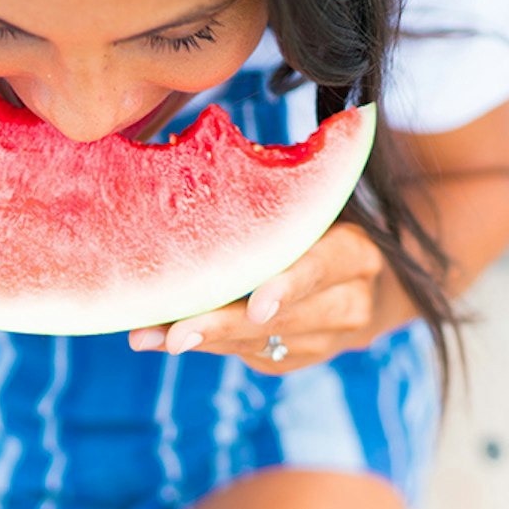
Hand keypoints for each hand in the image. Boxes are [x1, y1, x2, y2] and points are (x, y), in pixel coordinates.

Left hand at [127, 222, 387, 373]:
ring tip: (146, 336)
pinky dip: (203, 344)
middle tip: (176, 335)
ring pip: (258, 343)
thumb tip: (175, 149)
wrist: (362, 283)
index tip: (256, 306)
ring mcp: (324, 339)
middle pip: (282, 320)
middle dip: (224, 327)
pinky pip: (246, 354)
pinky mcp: (294, 359)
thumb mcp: (310, 205)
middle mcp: (348, 303)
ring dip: (200, 339)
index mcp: (355, 254)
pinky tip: (157, 338)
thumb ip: (270, 198)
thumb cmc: (317, 224)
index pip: (321, 269)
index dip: (288, 288)